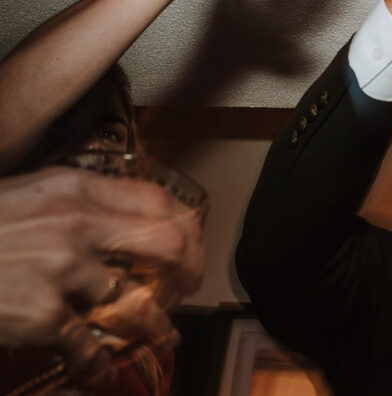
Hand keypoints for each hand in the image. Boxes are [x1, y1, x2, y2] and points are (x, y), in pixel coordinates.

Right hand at [0, 168, 204, 384]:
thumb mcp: (26, 197)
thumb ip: (75, 202)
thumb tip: (120, 220)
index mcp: (74, 189)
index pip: (158, 200)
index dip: (186, 226)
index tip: (191, 245)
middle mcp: (77, 224)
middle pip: (168, 243)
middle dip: (188, 269)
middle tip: (188, 288)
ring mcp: (62, 270)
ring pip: (139, 302)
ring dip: (156, 326)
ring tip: (161, 337)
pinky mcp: (43, 315)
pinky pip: (91, 349)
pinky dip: (101, 369)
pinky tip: (104, 377)